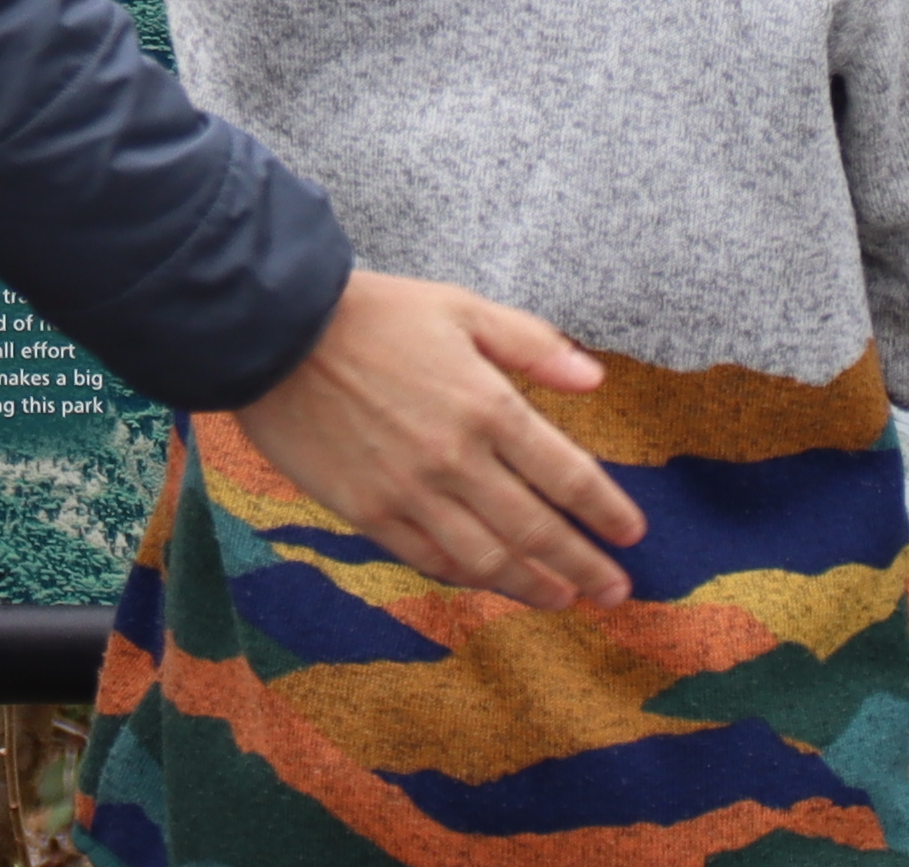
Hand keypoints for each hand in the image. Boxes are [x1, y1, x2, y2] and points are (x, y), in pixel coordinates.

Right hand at [231, 273, 644, 609]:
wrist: (276, 335)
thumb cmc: (373, 313)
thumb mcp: (462, 308)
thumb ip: (531, 345)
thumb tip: (593, 379)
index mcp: (487, 405)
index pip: (566, 474)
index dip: (605, 511)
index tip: (632, 535)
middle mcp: (456, 460)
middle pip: (536, 530)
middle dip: (584, 566)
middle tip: (616, 591)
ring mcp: (410, 493)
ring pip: (486, 558)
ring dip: (532, 585)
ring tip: (565, 600)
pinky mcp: (367, 512)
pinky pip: (428, 559)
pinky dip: (467, 577)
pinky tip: (490, 583)